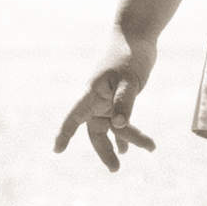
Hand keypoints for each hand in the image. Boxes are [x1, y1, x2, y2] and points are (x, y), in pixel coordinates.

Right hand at [54, 34, 158, 171]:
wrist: (137, 35)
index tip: (57, 150)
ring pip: (111, 128)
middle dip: (105, 151)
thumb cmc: (130, 54)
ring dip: (125, 140)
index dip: (64, 134)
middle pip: (95, 131)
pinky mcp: (118, 99)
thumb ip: (124, 103)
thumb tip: (118, 126)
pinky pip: (118, 122)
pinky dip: (125, 133)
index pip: (74, 117)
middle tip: (115, 169)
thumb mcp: (130, 80)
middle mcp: (96, 99)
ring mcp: (107, 100)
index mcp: (92, 93)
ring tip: (149, 147)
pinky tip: (133, 147)